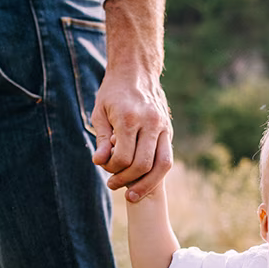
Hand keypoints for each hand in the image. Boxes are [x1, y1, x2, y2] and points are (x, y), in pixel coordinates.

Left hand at [90, 78, 172, 202]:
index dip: (111, 169)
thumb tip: (100, 162)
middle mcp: (150, 123)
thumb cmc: (113, 92)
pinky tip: (143, 180)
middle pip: (143, 165)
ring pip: (162, 165)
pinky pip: (167, 158)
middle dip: (126, 180)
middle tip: (112, 185)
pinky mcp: (169, 130)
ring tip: (132, 195)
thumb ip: (102, 139)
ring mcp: (163, 127)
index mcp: (129, 118)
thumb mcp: (100, 112)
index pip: (123, 158)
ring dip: (146, 184)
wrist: (136, 71)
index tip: (103, 166)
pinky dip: (156, 173)